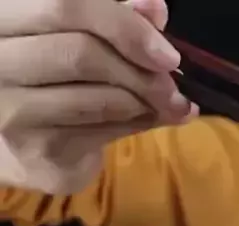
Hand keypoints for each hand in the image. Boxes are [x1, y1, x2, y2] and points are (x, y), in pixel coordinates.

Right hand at [0, 0, 197, 193]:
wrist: (17, 145)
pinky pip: (102, 131)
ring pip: (98, 99)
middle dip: (142, 73)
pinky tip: (152, 118)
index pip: (65, 5)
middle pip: (82, 54)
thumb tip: (155, 8)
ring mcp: (10, 108)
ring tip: (170, 103)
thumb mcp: (78, 37)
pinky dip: (138, 124)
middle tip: (174, 86)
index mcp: (5, 16)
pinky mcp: (34, 149)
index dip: (125, 26)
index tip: (167, 53)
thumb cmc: (50, 78)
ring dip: (147, 102)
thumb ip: (114, 19)